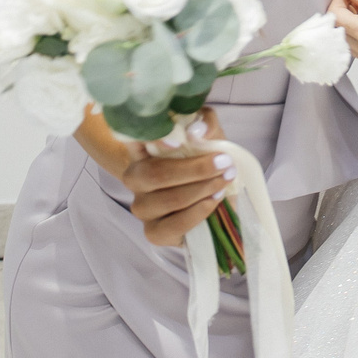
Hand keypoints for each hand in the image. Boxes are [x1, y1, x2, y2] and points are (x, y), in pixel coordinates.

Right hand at [116, 108, 234, 246]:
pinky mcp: (154, 232)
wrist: (215, 200)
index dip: (151, 139)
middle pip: (153, 173)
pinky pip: (173, 225)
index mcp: (142, 148)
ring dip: (201, 189)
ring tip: (224, 181)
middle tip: (224, 163)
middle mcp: (134, 176)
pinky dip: (198, 212)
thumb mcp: (210, 136)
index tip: (178, 141)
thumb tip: (196, 131)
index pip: (133, 138)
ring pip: (167, 199)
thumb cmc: (207, 162)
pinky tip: (214, 201)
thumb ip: (206, 124)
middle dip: (194, 169)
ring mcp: (142, 206)